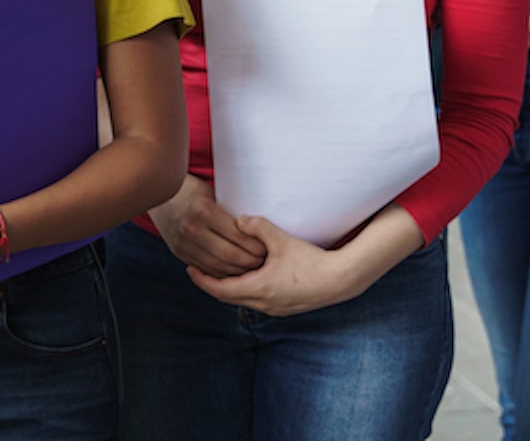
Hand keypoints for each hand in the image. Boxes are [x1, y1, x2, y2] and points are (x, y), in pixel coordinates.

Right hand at [148, 175, 266, 277]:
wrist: (156, 192)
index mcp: (204, 211)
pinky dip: (222, 272)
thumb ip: (229, 212)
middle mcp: (192, 229)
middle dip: (252, 262)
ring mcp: (183, 242)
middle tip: (264, 261)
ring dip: (238, 271)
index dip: (257, 246)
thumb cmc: (191, 189)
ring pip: (219, 267)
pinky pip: (205, 268)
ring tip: (252, 268)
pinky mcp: (178, 251)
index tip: (268, 248)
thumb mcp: (211, 193)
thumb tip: (257, 229)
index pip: (239, 236)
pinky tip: (233, 270)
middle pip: (231, 256)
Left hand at [187, 216, 359, 316]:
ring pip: (242, 300)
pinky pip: (256, 301)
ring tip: (218, 271)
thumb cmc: (311, 260)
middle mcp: (264, 303)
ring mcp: (275, 309)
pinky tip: (245, 276)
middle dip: (211, 283)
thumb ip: (257, 227)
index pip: (219, 290)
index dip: (202, 280)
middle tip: (197, 269)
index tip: (188, 269)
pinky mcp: (285, 308)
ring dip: (228, 287)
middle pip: (227, 297)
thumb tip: (238, 219)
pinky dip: (244, 290)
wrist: (341, 280)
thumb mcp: (281, 239)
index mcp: (258, 288)